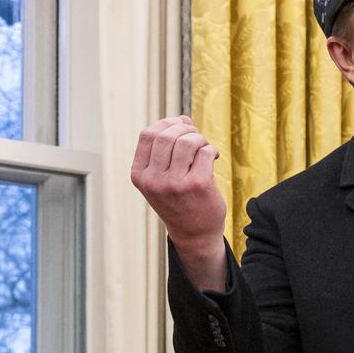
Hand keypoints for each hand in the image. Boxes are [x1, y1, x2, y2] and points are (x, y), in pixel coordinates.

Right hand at [131, 114, 228, 283]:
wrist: (194, 234)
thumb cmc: (179, 201)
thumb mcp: (160, 178)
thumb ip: (164, 150)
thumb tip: (181, 118)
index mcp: (140, 175)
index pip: (148, 134)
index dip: (165, 124)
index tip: (180, 127)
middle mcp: (154, 180)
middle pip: (167, 135)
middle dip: (184, 129)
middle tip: (196, 137)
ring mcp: (175, 183)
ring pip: (186, 141)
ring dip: (199, 138)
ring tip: (204, 147)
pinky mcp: (198, 185)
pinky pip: (204, 152)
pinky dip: (211, 149)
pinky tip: (213, 157)